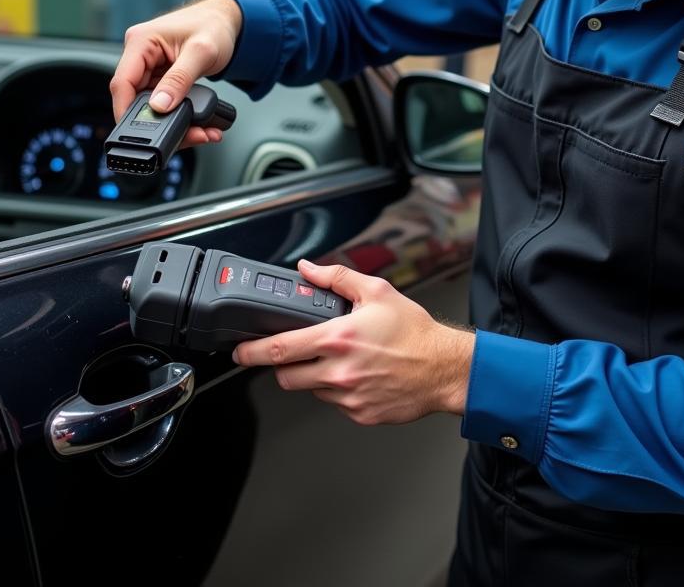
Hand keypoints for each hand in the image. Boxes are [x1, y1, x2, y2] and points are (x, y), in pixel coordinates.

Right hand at [109, 0, 242, 147]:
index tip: (137, 132)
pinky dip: (179, 115)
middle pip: (136, 99)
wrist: (226, 20)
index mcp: (141, 41)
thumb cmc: (213, 25)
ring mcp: (150, 67)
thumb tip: (160, 105)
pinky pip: (163, 103)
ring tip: (199, 132)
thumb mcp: (201, 52)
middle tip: (186, 135)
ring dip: (172, 122)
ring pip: (151, 105)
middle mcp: (140, 55)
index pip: (122, 82)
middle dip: (159, 122)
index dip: (125, 110)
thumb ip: (180, 79)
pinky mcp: (161, 77)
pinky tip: (197, 124)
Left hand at [233, 259, 474, 425]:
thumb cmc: (415, 331)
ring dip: (315, 376)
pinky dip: (338, 390)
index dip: (251, 351)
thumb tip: (308, 269)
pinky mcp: (359, 414)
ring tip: (341, 359)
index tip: (239, 351)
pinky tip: (359, 374)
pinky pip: (334, 403)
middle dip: (283, 365)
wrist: (444, 368)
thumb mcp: (377, 291)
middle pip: (286, 377)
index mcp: (338, 338)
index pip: (279, 349)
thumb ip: (336, 277)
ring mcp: (348, 397)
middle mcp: (339, 371)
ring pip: (310, 390)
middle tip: (297, 352)